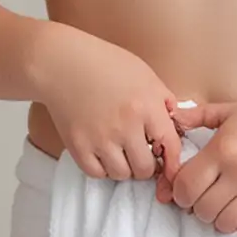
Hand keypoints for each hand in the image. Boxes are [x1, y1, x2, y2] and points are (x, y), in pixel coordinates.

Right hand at [33, 23, 183, 188]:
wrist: (61, 62)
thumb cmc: (104, 63)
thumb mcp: (144, 74)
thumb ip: (163, 101)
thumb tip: (175, 126)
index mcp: (146, 106)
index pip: (170, 146)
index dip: (173, 160)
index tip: (169, 164)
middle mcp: (125, 126)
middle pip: (145, 168)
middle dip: (146, 164)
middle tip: (140, 153)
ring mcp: (99, 138)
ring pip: (121, 174)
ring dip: (124, 167)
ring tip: (120, 151)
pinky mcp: (77, 146)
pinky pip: (96, 173)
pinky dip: (102, 168)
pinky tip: (102, 153)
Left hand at [156, 93, 236, 233]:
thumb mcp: (232, 110)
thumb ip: (199, 115)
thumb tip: (174, 119)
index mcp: (222, 147)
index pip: (185, 184)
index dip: (179, 192)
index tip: (185, 189)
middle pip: (201, 208)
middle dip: (197, 208)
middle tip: (203, 199)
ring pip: (223, 222)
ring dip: (218, 219)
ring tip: (223, 206)